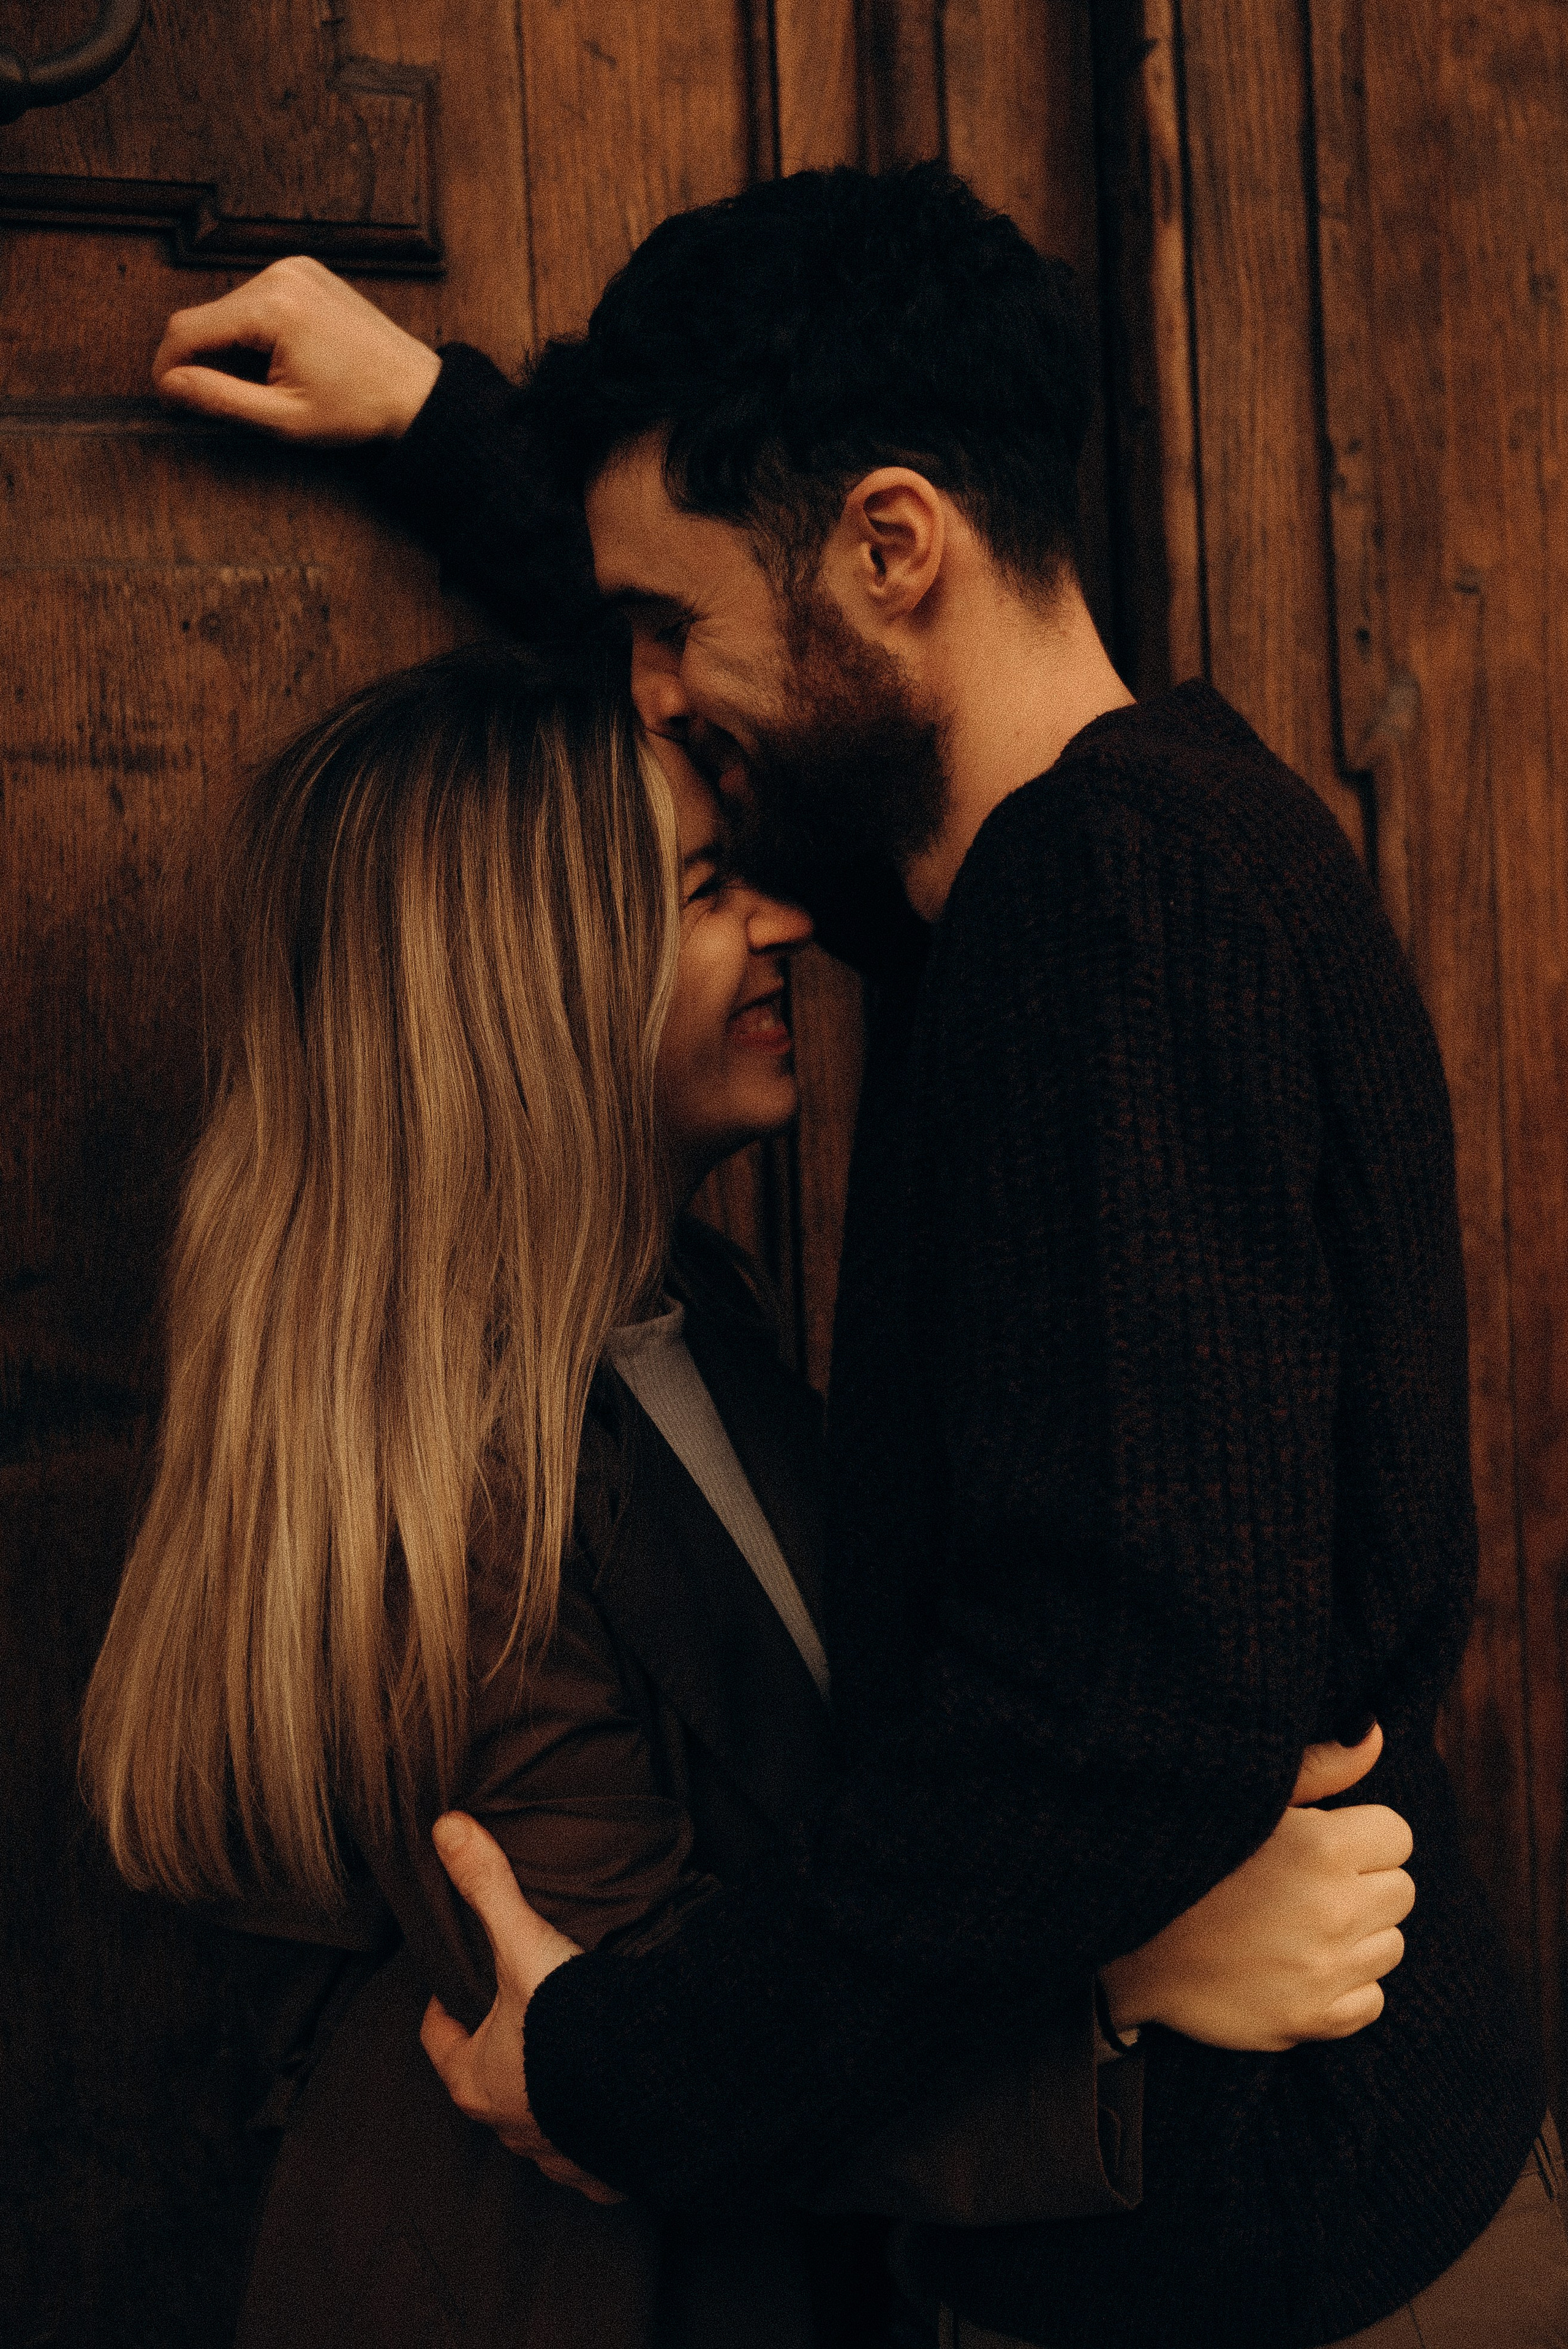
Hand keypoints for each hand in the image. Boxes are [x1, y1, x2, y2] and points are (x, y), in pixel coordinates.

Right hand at [152, 255, 440, 442]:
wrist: (415, 390)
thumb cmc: (358, 410)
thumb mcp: (283, 418)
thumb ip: (221, 400)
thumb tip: (169, 385)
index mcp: (273, 307)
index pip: (188, 328)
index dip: (168, 366)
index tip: (169, 399)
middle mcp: (280, 275)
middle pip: (207, 315)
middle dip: (201, 358)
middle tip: (215, 401)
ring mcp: (295, 269)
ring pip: (229, 308)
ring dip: (229, 346)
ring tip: (262, 384)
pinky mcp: (305, 272)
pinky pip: (256, 299)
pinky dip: (252, 331)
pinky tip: (279, 361)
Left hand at [419, 1812, 622, 2202]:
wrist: (646, 2084)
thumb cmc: (570, 2024)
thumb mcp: (524, 1944)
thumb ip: (488, 1885)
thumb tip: (445, 1826)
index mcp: (477, 2080)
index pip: (440, 2043)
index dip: (442, 2011)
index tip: (453, 1989)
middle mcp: (510, 2127)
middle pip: (489, 2085)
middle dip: (500, 2053)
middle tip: (520, 2012)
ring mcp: (558, 2155)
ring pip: (539, 2127)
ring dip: (548, 2099)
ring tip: (571, 2056)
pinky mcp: (606, 2171)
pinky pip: (593, 2159)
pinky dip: (599, 2135)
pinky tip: (617, 2109)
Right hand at [1101, 1722, 1414, 2049]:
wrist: (1125, 1947)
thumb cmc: (1189, 1857)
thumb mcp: (1251, 1800)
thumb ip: (1321, 1767)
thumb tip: (1374, 1733)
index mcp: (1320, 1846)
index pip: (1397, 1835)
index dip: (1360, 1834)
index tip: (1322, 1840)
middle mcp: (1333, 1910)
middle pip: (1400, 1891)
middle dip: (1363, 1882)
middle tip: (1307, 1883)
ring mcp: (1324, 1972)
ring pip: (1390, 1946)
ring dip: (1356, 1934)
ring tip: (1298, 1922)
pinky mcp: (1313, 2021)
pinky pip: (1371, 2000)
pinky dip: (1344, 1986)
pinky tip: (1297, 1965)